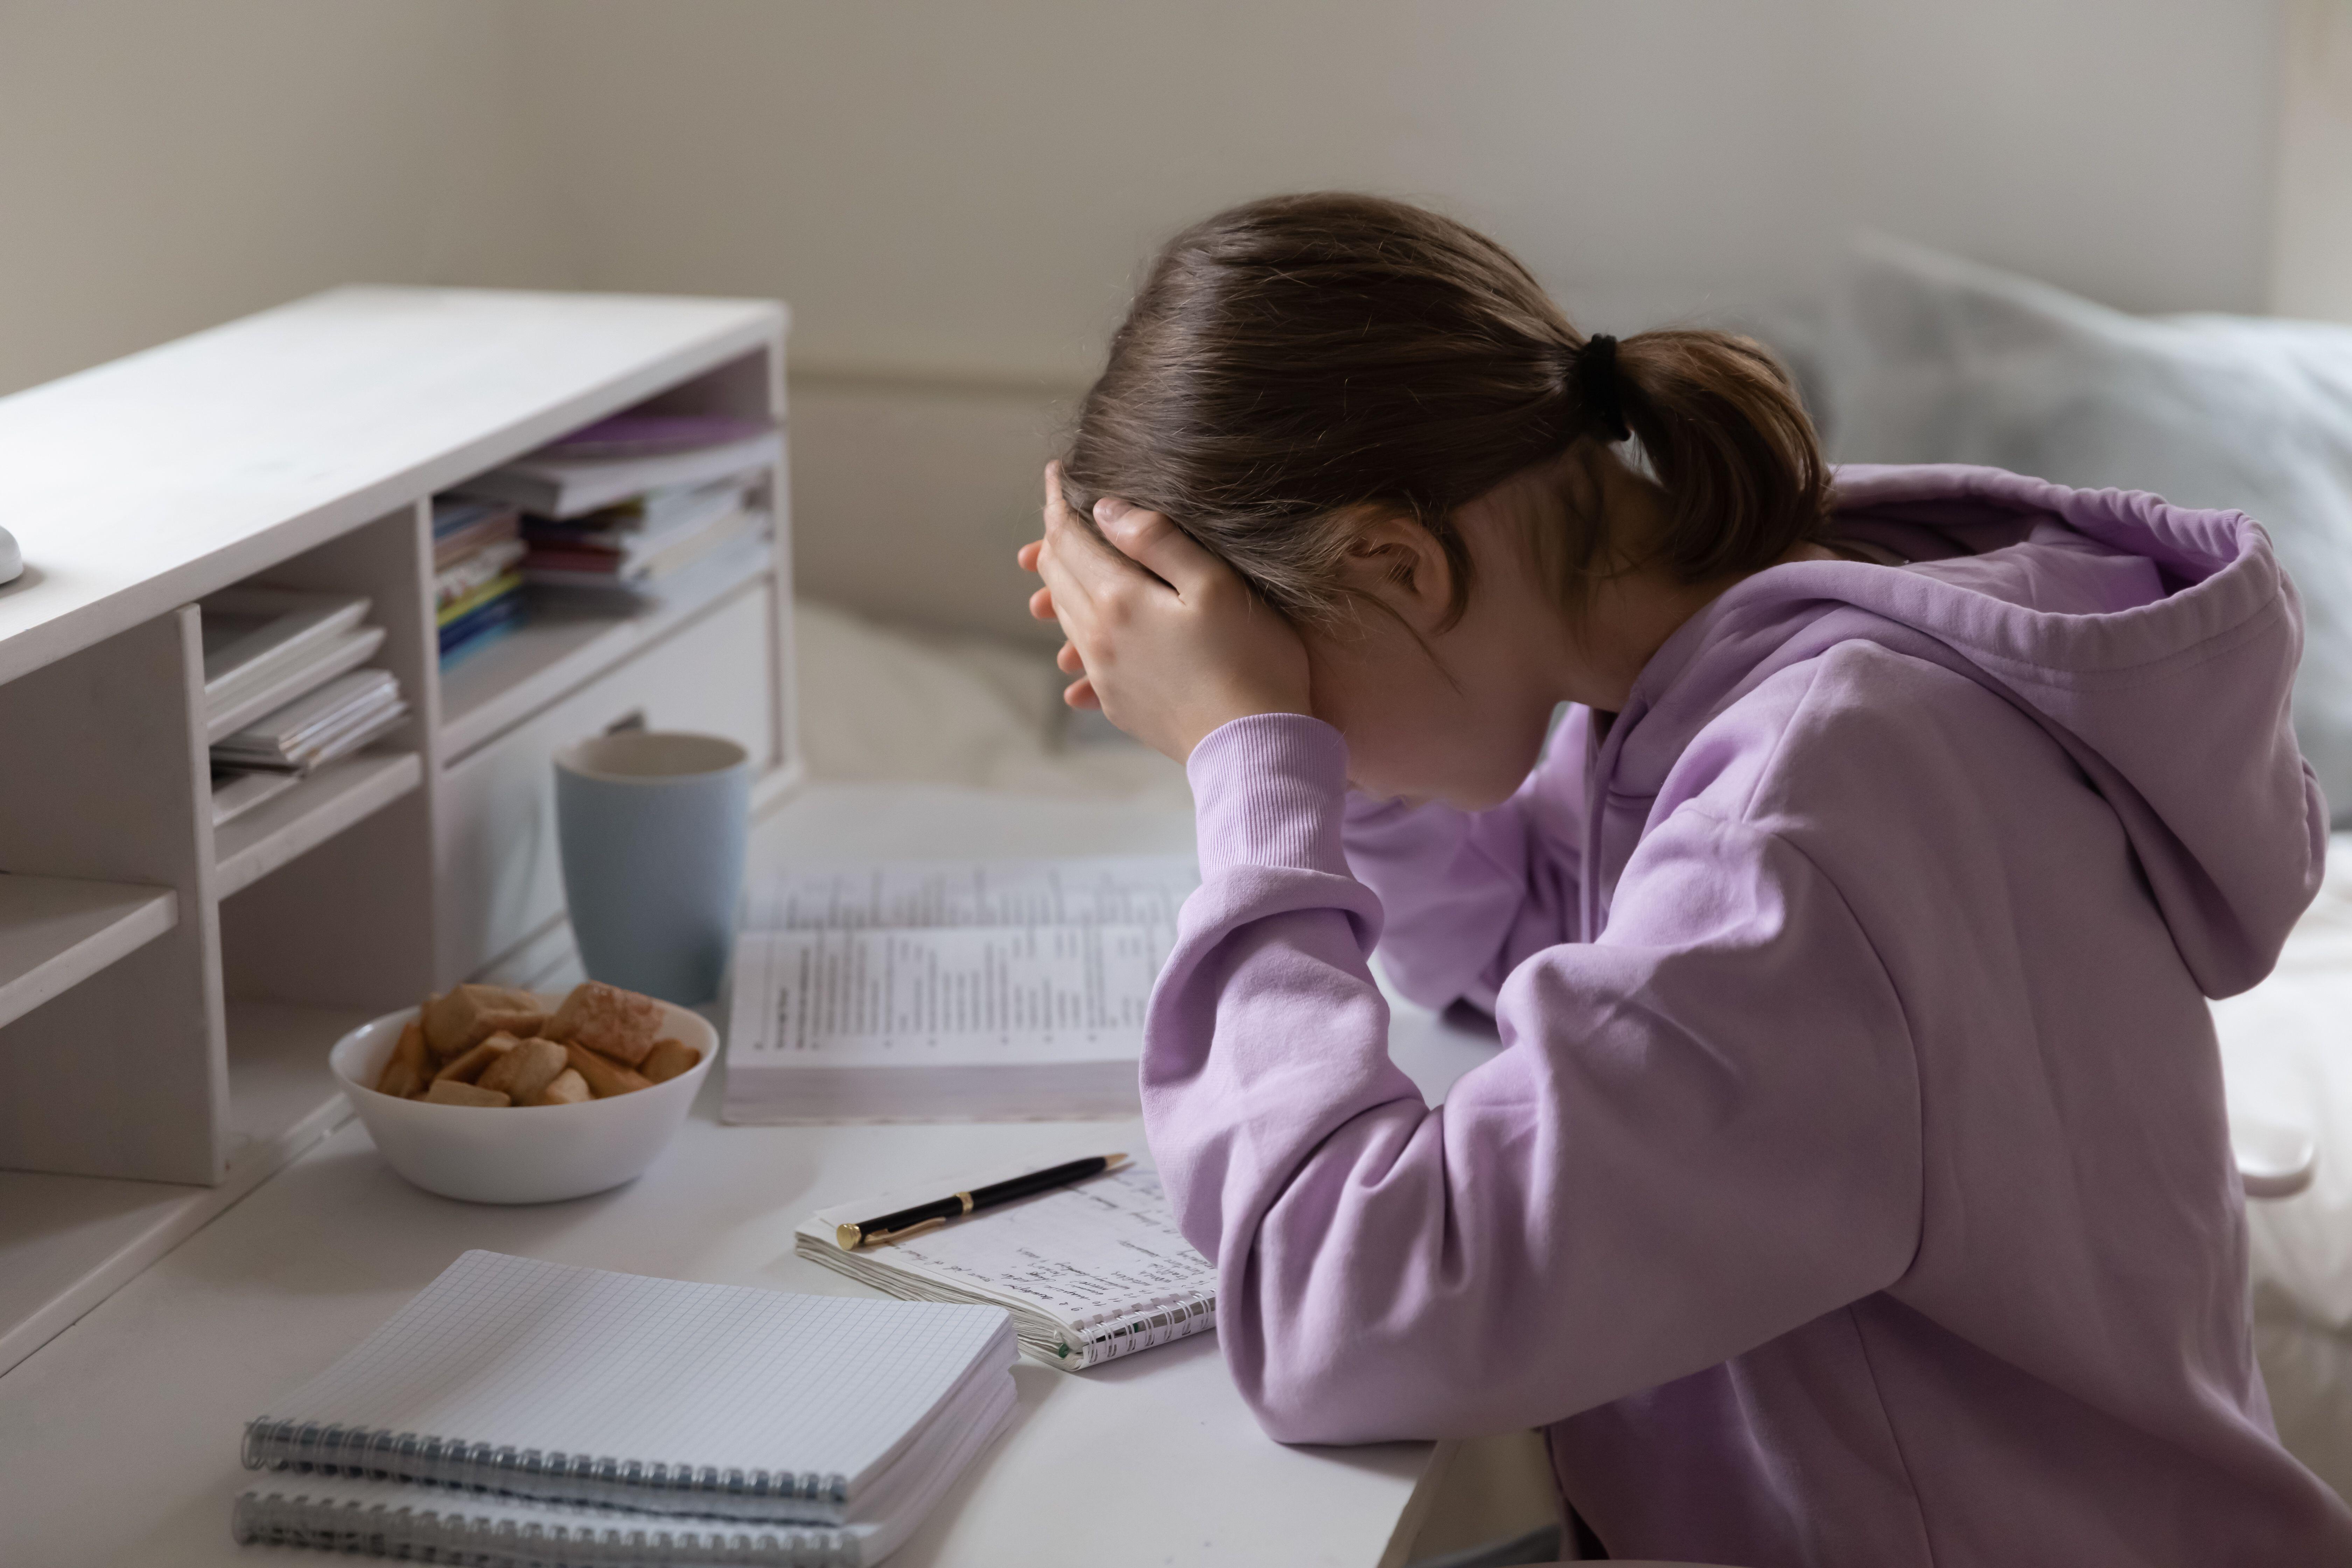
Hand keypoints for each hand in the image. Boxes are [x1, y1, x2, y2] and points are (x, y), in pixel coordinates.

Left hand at [1017, 463, 1309, 761]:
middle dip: (1055, 537)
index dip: (1059, 500)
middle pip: (1059, 574)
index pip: (1069, 537)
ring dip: (1064, 581)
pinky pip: (1082, 656)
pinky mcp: (1117, 703)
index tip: (1056, 473)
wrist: (1255, 750)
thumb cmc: (1251, 661)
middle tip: (1063, 509)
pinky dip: (1077, 629)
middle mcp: (1097, 638)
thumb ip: (1159, 541)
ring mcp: (1104, 675)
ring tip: (1073, 558)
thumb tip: (1108, 509)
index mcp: (1117, 600)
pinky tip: (1079, 635)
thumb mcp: (1215, 585)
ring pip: (1066, 614)